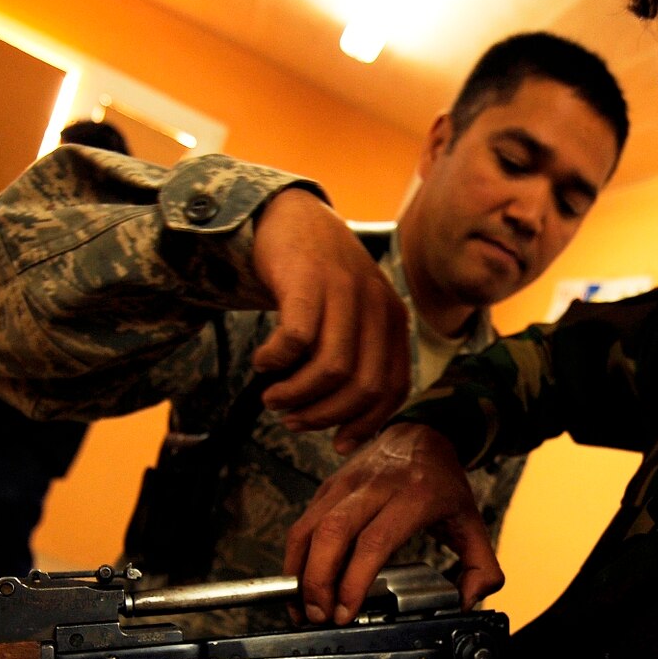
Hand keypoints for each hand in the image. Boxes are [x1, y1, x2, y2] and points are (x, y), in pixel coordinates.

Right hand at [249, 189, 409, 451]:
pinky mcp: (309, 281)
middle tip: (292, 420)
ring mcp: (345, 292)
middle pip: (363, 385)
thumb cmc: (318, 279)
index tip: (336, 442)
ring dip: (297, 394)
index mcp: (393, 320)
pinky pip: (297, 340)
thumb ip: (357, 357)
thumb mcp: (351, 316)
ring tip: (272, 397)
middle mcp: (377, 306)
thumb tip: (346, 426)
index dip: (365, 422)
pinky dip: (277, 361)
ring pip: (332, 369)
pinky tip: (264, 361)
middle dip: (325, 415)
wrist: (291, 216)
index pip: (393, 388)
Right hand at [285, 423, 502, 623]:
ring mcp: (346, 485)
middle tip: (319, 615)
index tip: (346, 611)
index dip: (354, 581)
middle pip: (333, 534)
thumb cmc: (442, 482)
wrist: (420, 433)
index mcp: (414, 497)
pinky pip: (303, 524)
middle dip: (318, 581)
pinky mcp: (327, 487)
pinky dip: (295, 558)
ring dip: (299, 572)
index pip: (374, 542)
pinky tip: (300, 584)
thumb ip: (481, 567)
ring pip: (309, 528)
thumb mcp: (471, 522)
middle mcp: (374, 487)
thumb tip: (468, 602)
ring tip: (303, 607)